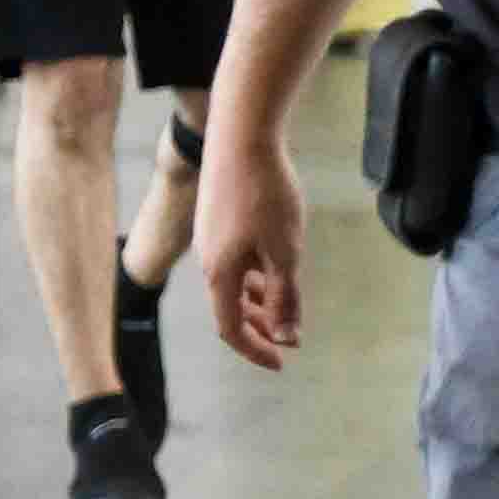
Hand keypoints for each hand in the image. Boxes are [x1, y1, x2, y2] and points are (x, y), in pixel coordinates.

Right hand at [203, 135, 307, 373]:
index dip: (256, 350)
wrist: (241, 136)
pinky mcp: (218, 218)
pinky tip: (276, 268)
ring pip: (235, 282)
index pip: (231, 328)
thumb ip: (285, 297)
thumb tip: (287, 336)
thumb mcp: (285, 252)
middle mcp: (208, 260)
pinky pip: (236, 259)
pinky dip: (256, 274)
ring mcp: (211, 238)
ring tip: (288, 308)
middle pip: (231, 307)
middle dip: (261, 327)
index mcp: (220, 274)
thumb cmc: (266, 195)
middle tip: (290, 340)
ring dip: (260, 300)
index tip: (281, 363)